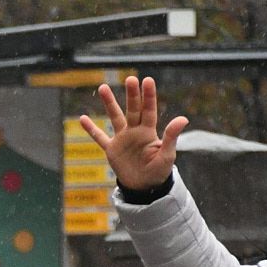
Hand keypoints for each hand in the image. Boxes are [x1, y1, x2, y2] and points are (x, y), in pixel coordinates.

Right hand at [78, 75, 186, 193]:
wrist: (144, 187)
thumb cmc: (158, 171)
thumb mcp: (167, 155)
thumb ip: (171, 136)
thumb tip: (183, 118)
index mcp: (148, 132)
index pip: (148, 110)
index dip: (148, 96)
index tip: (147, 80)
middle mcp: (135, 131)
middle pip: (132, 109)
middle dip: (131, 95)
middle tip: (130, 79)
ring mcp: (122, 139)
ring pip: (115, 117)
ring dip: (109, 103)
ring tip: (102, 87)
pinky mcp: (112, 150)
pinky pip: (100, 138)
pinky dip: (91, 129)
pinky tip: (82, 119)